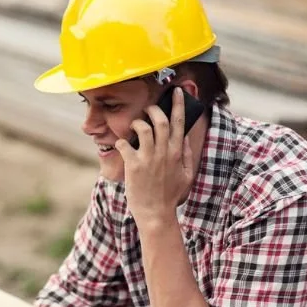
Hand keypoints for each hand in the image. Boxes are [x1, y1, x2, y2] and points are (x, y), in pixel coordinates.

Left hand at [117, 88, 195, 227]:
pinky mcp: (133, 166)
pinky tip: (121, 145)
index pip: (179, 122)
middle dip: (154, 109)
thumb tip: (183, 137)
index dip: (178, 104)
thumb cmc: (170, 196)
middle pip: (160, 121)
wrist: (156, 214)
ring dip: (137, 123)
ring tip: (134, 125)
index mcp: (177, 153)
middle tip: (148, 108)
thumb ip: (186, 155)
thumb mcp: (186, 175)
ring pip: (144, 129)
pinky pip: (124, 144)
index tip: (177, 92)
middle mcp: (164, 152)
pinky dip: (120, 142)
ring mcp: (149, 158)